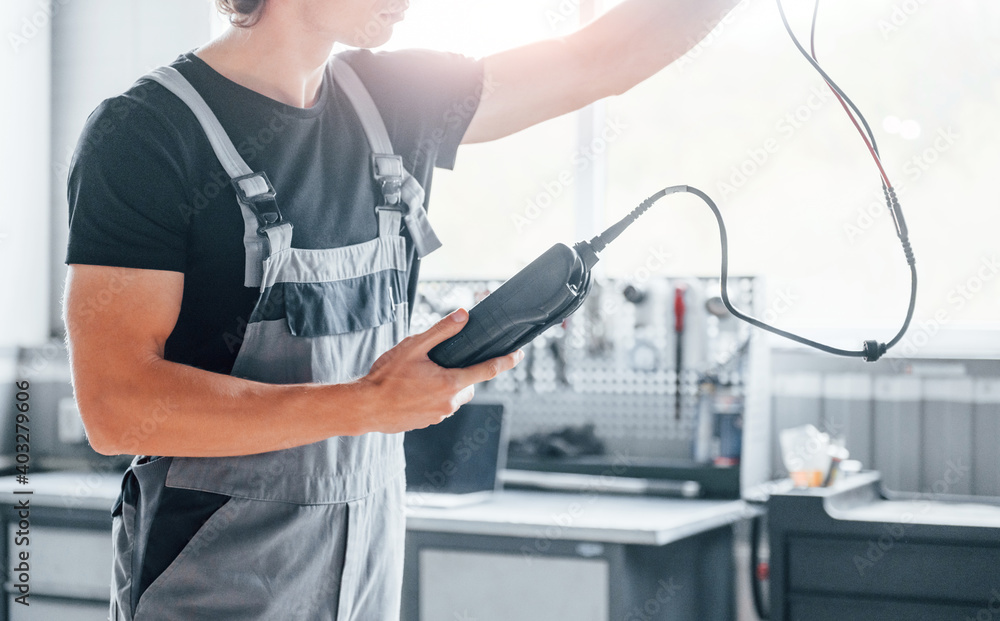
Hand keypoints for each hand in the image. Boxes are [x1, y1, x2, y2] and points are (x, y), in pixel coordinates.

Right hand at [357, 309, 522, 433]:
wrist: (365, 407)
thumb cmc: (386, 376)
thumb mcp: (413, 346)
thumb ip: (441, 331)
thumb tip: (463, 316)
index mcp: (450, 383)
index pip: (487, 370)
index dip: (506, 361)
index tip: (518, 355)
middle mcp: (449, 402)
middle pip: (469, 384)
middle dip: (460, 373)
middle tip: (437, 364)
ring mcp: (439, 415)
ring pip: (453, 396)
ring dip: (445, 386)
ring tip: (419, 378)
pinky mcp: (428, 422)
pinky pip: (439, 406)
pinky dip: (432, 397)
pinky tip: (412, 391)